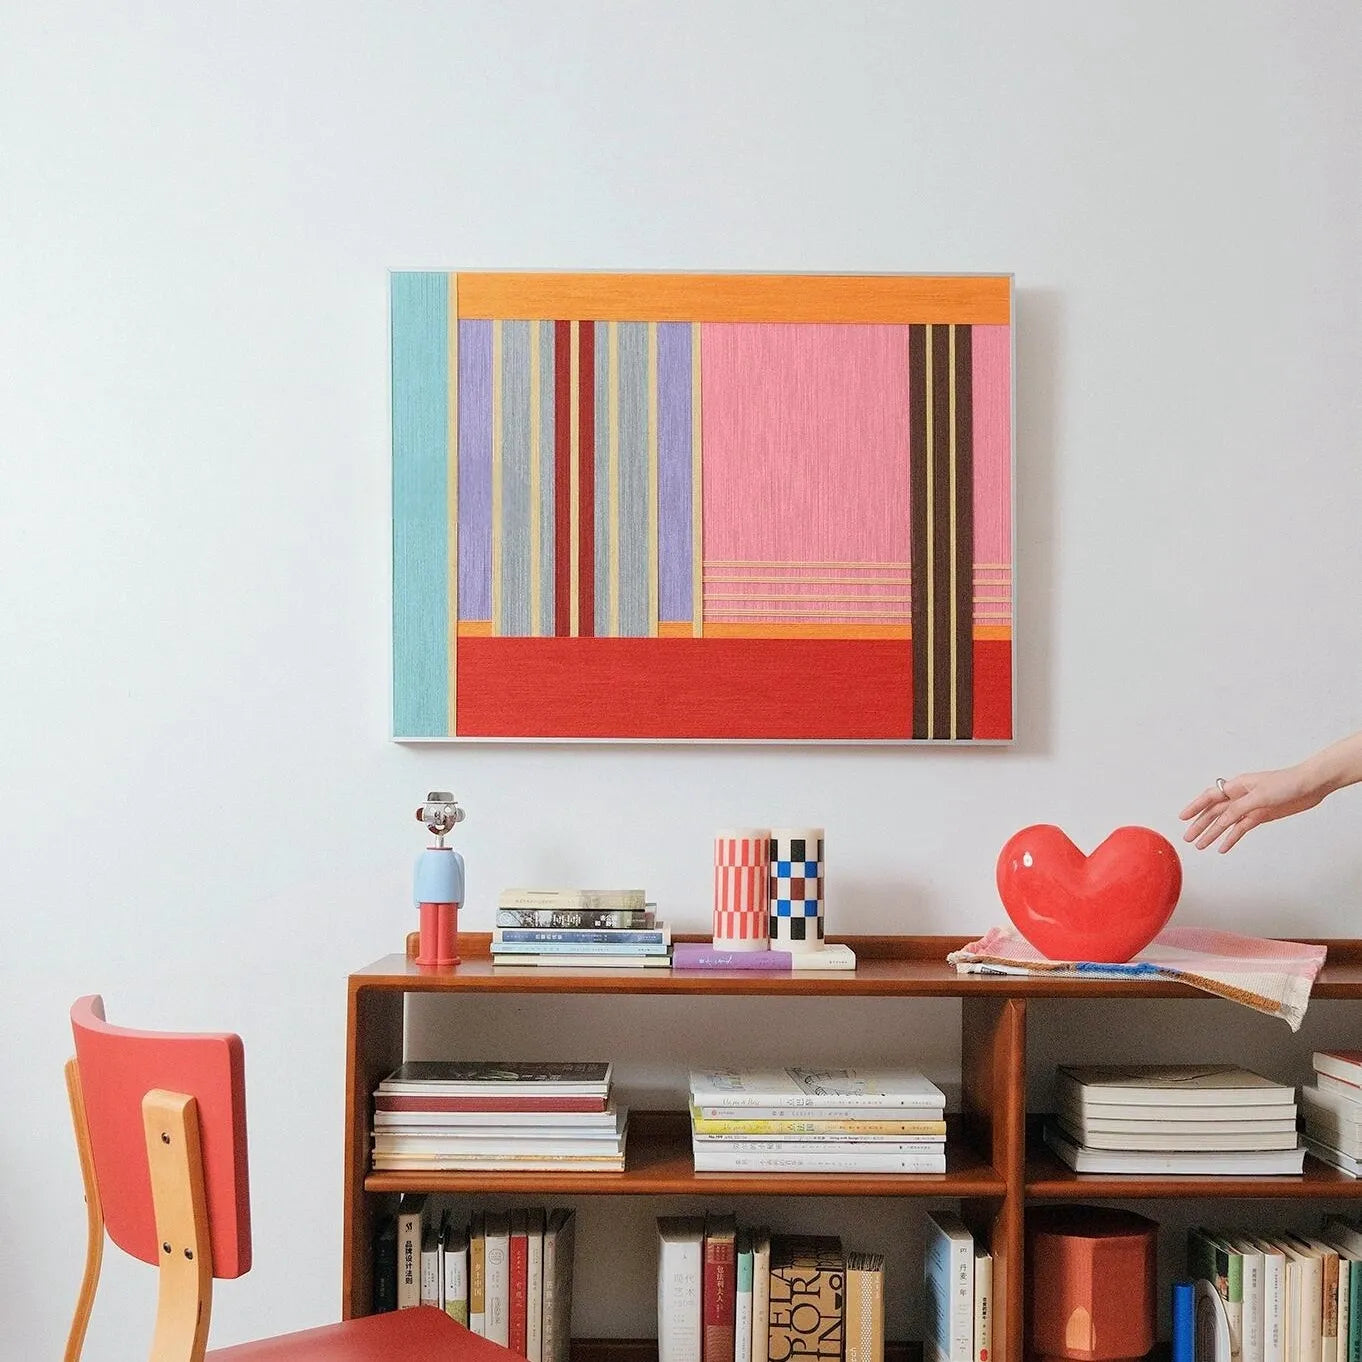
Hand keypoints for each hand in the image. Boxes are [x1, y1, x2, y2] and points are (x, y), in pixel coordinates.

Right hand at [1179, 767, 1325, 852]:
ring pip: (1226, 822)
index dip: (1195, 807)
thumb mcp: (1259, 796)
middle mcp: (1240, 796)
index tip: (1182, 817)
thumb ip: (1238, 808)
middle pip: (1215, 812)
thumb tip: (1220, 820)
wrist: (1311, 786)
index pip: (1209, 797)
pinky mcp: (1261, 816)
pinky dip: (1232, 837)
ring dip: (1214, 834)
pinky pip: (1241, 829)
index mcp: (1236, 786)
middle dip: (1201, 825)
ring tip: (1201, 846)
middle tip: (1188, 838)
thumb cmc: (1286, 783)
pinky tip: (1224, 847)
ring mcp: (1250, 807)